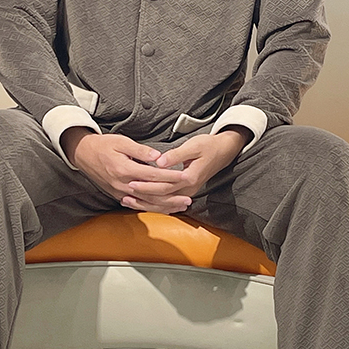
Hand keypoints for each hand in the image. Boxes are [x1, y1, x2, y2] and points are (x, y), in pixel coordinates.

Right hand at [62, 128, 189, 213]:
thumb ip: (141, 151)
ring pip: (146, 203)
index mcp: (125, 169)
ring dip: (165, 206)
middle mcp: (123, 185)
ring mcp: (120, 193)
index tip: (185, 176)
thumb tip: (158, 156)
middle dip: (172, 196)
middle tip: (189, 197)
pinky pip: (138, 205)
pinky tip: (164, 209)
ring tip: (181, 206)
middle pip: (152, 194)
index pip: (153, 176)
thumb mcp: (122, 142)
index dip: (171, 177)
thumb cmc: (103, 145)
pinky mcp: (118, 196)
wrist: (83, 154)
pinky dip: (153, 208)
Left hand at [124, 127, 249, 209]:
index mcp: (189, 178)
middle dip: (142, 196)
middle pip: (161, 197)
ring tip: (128, 200)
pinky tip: (142, 202)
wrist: (223, 152)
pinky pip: (168, 201)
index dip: (147, 186)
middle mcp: (188, 189)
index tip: (131, 182)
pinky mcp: (186, 191)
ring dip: (146, 203)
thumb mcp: (193, 146)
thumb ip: (176, 155)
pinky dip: (154, 203)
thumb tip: (159, 161)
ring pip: (163, 202)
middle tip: (124, 193)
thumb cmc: (208, 146)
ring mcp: (188, 192)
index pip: (163, 186)